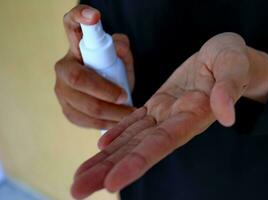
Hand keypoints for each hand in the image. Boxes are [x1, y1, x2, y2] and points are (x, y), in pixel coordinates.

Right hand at [54, 5, 134, 129]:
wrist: (109, 95)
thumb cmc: (114, 71)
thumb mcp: (123, 59)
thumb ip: (124, 50)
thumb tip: (119, 48)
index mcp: (77, 46)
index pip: (72, 24)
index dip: (80, 17)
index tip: (95, 16)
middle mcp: (63, 66)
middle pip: (77, 78)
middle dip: (104, 91)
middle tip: (125, 98)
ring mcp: (61, 89)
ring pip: (83, 104)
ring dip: (110, 113)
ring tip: (129, 115)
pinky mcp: (66, 109)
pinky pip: (83, 120)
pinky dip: (104, 124)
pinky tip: (118, 123)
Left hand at [71, 33, 267, 198]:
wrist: (225, 58)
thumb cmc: (234, 60)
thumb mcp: (235, 66)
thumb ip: (228, 89)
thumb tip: (226, 115)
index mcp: (194, 115)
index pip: (162, 143)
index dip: (137, 161)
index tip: (112, 182)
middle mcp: (176, 122)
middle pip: (138, 150)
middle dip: (108, 170)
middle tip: (78, 190)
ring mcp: (166, 114)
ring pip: (132, 139)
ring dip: (105, 158)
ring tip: (81, 177)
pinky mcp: (160, 104)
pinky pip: (136, 122)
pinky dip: (118, 135)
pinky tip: (101, 146)